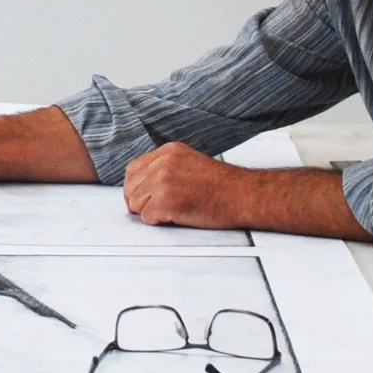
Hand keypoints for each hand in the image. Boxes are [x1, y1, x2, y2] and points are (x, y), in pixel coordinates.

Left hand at [123, 142, 241, 228]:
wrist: (241, 194)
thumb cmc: (222, 184)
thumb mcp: (190, 162)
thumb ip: (166, 167)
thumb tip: (146, 183)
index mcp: (168, 151)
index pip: (134, 169)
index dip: (137, 187)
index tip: (145, 196)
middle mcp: (163, 162)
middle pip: (130, 186)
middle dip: (139, 201)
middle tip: (154, 208)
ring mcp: (163, 180)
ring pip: (135, 202)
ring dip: (149, 211)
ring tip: (170, 211)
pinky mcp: (166, 200)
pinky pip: (146, 217)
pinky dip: (158, 221)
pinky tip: (175, 216)